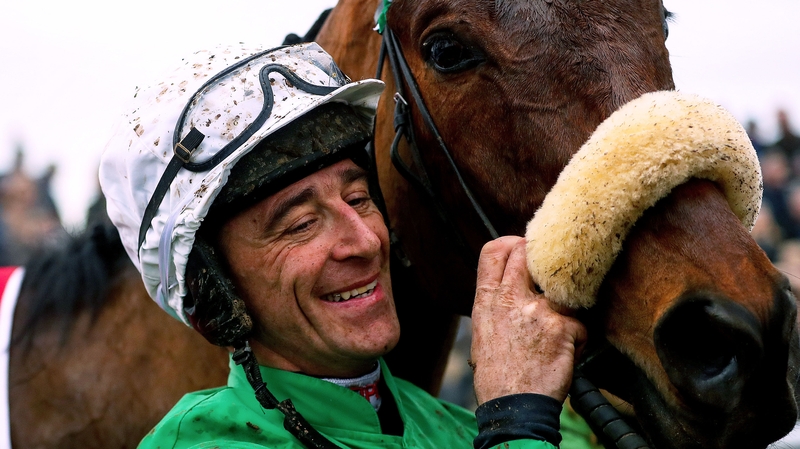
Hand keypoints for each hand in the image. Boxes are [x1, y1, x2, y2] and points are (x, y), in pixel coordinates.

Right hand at [470, 236, 586, 404]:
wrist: (514, 407)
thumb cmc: (498, 377)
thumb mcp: (483, 333)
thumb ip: (498, 306)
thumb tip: (513, 291)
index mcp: (487, 301)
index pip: (493, 251)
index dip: (512, 245)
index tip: (522, 250)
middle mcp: (510, 299)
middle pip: (528, 253)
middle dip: (543, 261)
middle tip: (550, 277)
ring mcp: (538, 310)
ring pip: (562, 287)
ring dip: (564, 304)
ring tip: (557, 328)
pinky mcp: (564, 327)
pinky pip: (580, 322)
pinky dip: (577, 339)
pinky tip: (565, 354)